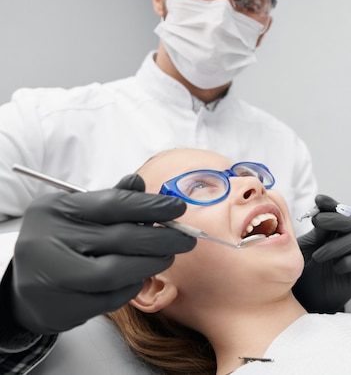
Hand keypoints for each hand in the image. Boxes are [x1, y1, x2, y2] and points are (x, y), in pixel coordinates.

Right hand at [11, 174, 195, 334]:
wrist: (25, 289)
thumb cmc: (60, 243)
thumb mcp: (77, 214)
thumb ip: (110, 200)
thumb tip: (139, 183)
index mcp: (56, 210)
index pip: (113, 204)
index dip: (151, 206)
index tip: (179, 208)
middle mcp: (49, 242)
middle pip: (121, 238)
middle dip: (162, 238)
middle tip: (185, 238)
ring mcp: (54, 277)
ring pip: (118, 271)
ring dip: (151, 264)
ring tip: (166, 257)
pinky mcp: (64, 307)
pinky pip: (111, 297)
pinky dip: (132, 286)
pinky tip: (139, 277)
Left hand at [292, 194, 350, 312]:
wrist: (308, 299)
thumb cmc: (303, 272)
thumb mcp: (303, 249)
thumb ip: (313, 232)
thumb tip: (317, 212)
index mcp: (330, 230)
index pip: (335, 211)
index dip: (330, 204)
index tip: (318, 200)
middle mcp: (345, 239)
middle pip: (349, 221)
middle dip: (334, 219)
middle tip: (317, 222)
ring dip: (337, 245)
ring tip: (318, 256)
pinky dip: (350, 261)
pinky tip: (336, 268)